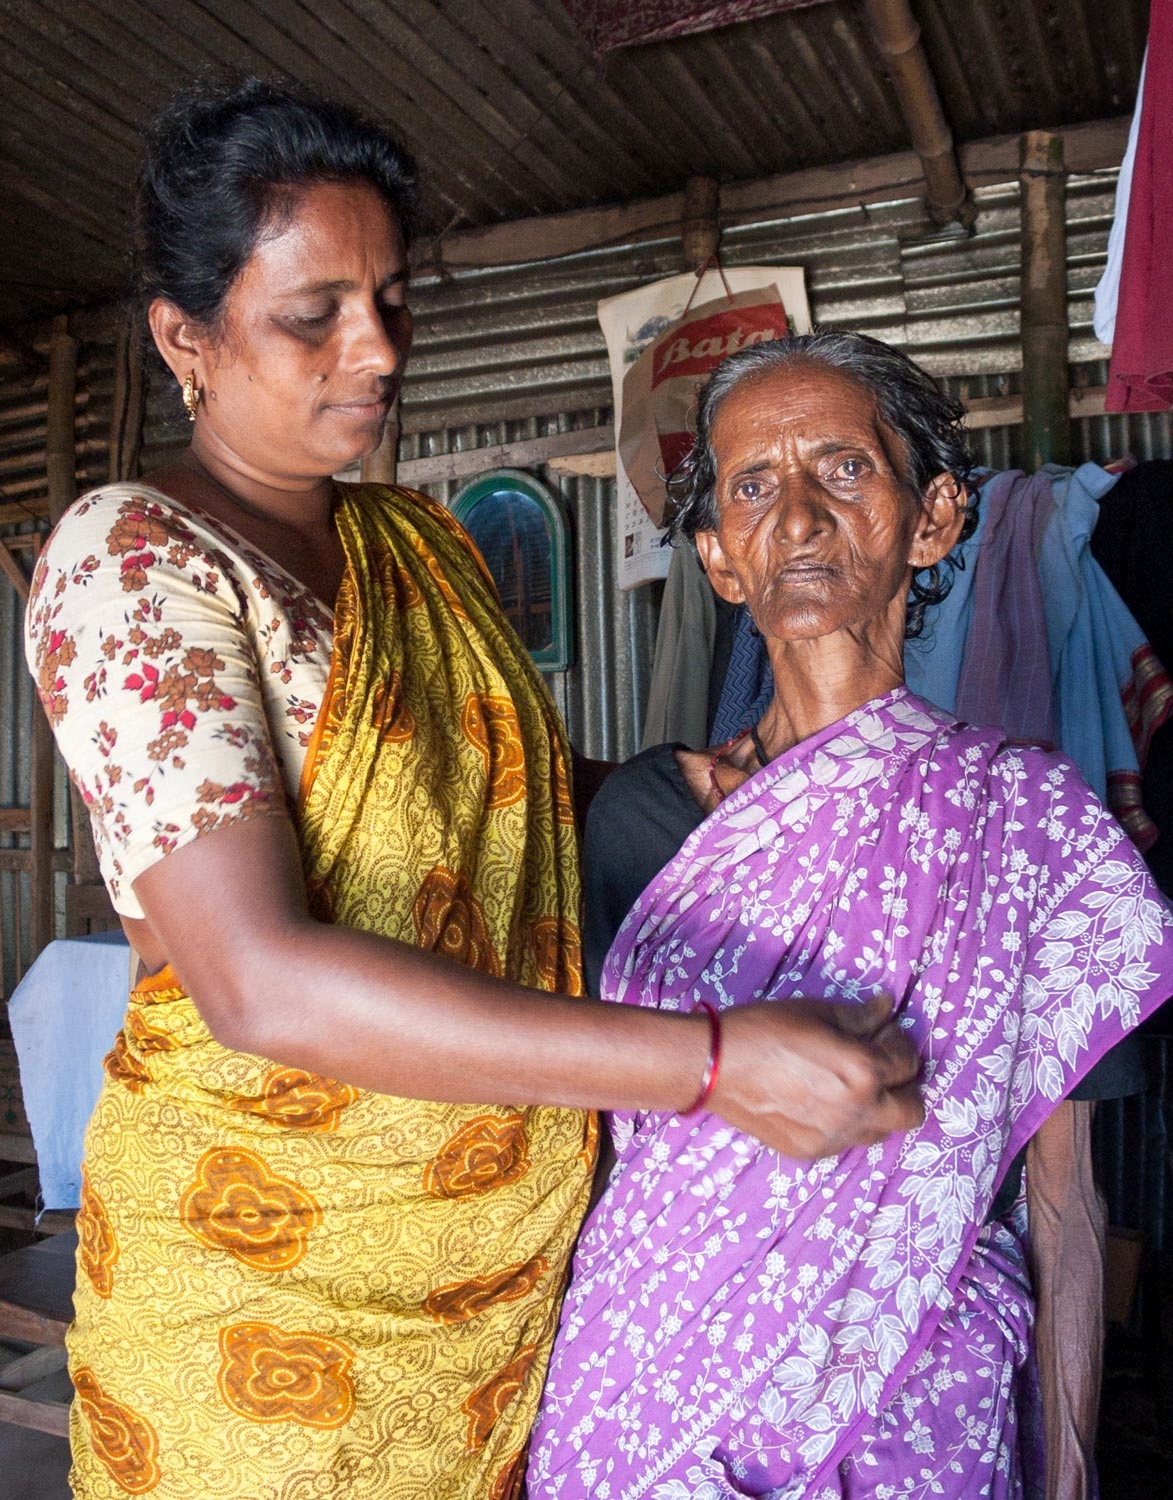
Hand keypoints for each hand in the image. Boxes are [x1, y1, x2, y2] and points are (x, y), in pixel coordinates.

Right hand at [709, 992, 923, 1158]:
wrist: (713, 1066)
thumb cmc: (764, 1029)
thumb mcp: (816, 1011)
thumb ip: (859, 1016)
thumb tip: (885, 1009)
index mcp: (862, 1071)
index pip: (907, 1061)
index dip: (899, 1041)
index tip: (884, 1032)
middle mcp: (857, 1111)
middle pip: (911, 1111)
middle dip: (905, 1086)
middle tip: (884, 1066)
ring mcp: (834, 1138)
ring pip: (881, 1131)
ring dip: (879, 1108)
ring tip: (852, 1084)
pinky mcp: (811, 1152)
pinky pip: (846, 1141)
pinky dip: (846, 1122)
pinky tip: (821, 1100)